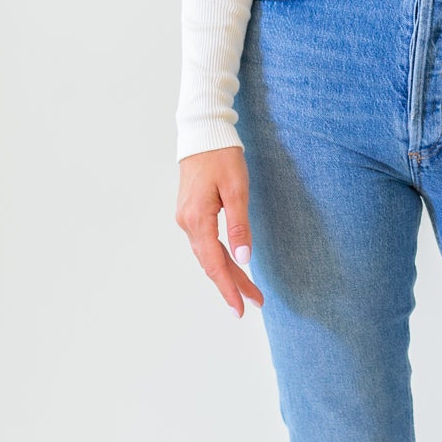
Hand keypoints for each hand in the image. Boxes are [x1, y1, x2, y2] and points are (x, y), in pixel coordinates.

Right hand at [176, 146, 265, 317]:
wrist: (203, 133)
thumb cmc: (221, 157)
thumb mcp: (236, 190)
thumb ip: (239, 225)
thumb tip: (244, 257)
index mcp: (197, 219)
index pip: (215, 263)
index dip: (229, 287)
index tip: (241, 308)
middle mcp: (188, 223)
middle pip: (212, 264)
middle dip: (233, 285)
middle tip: (255, 303)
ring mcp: (187, 219)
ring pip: (209, 255)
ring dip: (228, 273)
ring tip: (249, 291)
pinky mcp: (191, 213)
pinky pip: (206, 244)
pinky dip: (220, 259)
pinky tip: (232, 267)